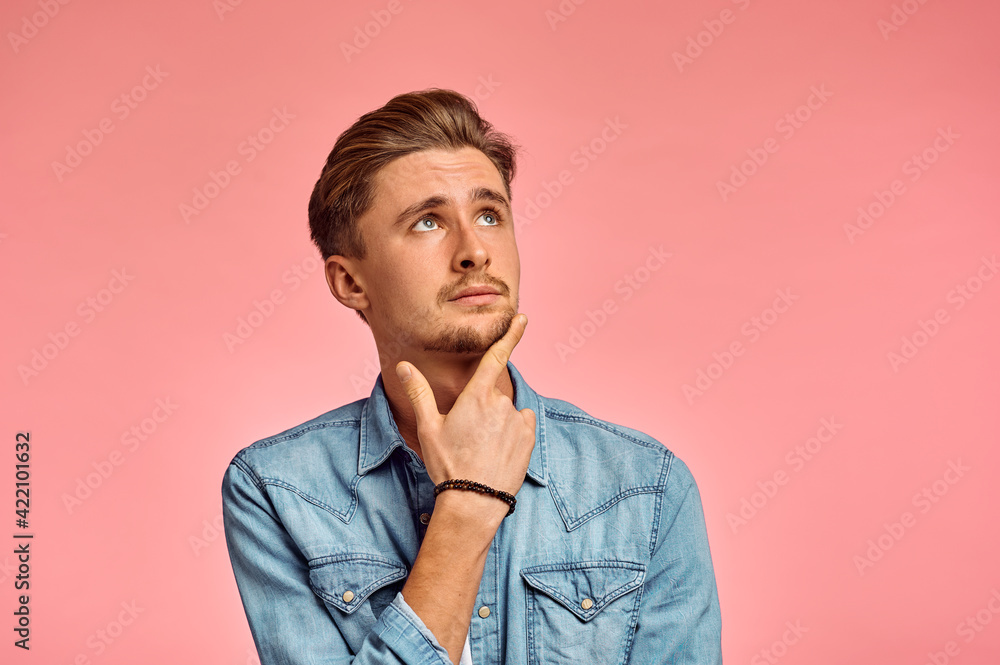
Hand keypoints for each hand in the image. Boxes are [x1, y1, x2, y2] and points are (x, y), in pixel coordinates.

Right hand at [394, 313, 535, 498]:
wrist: (474, 501)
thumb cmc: (448, 464)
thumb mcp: (428, 428)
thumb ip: (419, 392)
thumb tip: (403, 365)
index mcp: (476, 396)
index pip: (496, 356)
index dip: (511, 335)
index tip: (523, 318)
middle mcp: (501, 404)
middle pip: (493, 395)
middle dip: (482, 407)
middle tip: (467, 436)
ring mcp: (518, 422)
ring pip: (507, 412)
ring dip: (498, 422)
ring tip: (482, 448)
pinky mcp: (529, 439)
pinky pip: (522, 425)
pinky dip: (513, 433)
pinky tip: (498, 451)